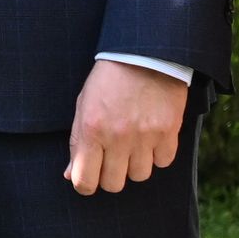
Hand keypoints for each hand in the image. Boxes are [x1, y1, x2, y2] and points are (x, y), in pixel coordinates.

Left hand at [65, 58, 186, 195]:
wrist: (144, 53)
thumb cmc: (109, 79)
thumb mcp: (84, 105)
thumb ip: (77, 142)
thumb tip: (70, 175)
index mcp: (91, 129)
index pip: (84, 180)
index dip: (85, 184)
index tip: (88, 177)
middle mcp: (117, 137)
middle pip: (113, 184)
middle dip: (110, 175)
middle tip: (112, 157)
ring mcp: (145, 136)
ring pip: (139, 176)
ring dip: (135, 164)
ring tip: (133, 142)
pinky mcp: (168, 132)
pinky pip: (163, 162)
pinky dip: (158, 154)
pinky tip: (151, 136)